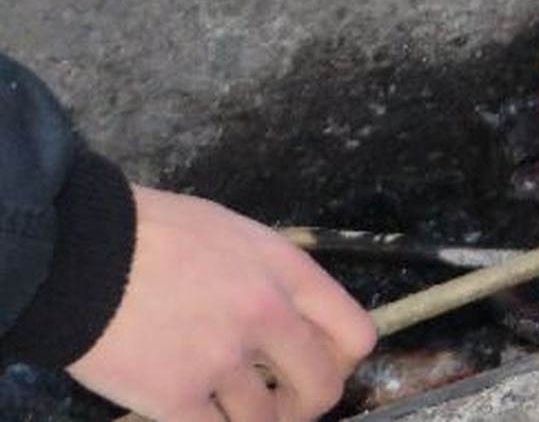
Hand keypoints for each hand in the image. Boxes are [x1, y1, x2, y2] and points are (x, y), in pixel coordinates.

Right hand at [67, 187, 374, 420]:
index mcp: (287, 271)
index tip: (319, 367)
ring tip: (231, 411)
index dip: (342, 362)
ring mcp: (223, 358)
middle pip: (323, 387)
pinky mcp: (175, 395)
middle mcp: (267, 315)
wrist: (84, 252)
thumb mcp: (236, 235)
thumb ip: (271, 277)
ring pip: (266, 420)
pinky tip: (196, 416)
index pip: (355, 334)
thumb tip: (289, 316)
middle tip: (280, 403)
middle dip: (305, 404)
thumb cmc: (156, 233)